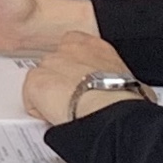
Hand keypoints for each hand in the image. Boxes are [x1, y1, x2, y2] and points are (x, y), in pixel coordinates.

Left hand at [20, 31, 135, 125]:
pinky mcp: (35, 81)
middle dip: (59, 82)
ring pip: (40, 81)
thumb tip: (131, 92)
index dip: (72, 68)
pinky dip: (39, 111)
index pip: (72, 46)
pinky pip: (30, 99)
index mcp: (93, 46)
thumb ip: (120, 79)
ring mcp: (49, 63)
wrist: (110, 109)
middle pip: (54, 65)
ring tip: (65, 111)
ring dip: (48, 96)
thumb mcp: (131, 81)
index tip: (79, 83)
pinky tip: (55, 117)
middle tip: (72, 101)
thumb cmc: (124, 99)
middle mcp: (68, 49)